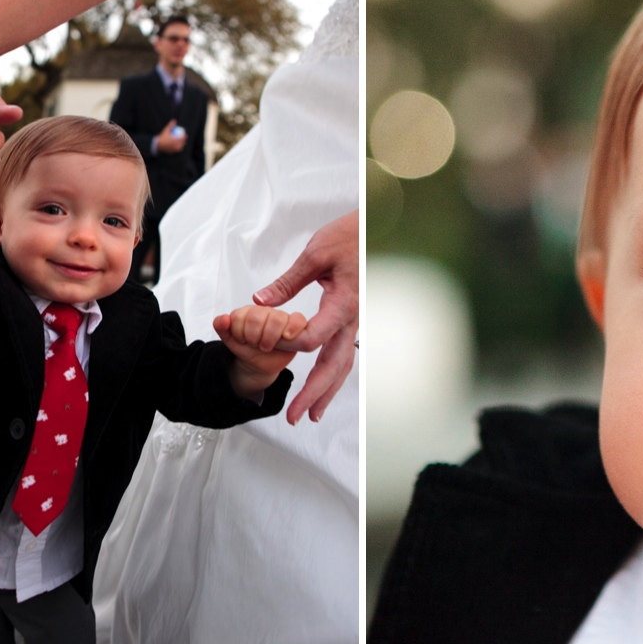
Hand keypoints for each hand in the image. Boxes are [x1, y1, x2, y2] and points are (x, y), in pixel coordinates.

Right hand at [155, 120, 186, 153]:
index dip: (185, 136)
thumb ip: (171, 125)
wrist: (157, 145)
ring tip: (181, 144)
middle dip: (184, 141)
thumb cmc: (162, 137)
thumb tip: (174, 120)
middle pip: (182, 144)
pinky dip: (177, 149)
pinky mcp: (171, 152)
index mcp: (176, 141)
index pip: (183, 138)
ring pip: (180, 148)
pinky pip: (175, 150)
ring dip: (181, 146)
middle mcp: (176, 146)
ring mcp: (174, 150)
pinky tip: (176, 147)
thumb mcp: (166, 130)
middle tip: (184, 139)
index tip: (185, 134)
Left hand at [215, 305, 307, 401]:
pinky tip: (285, 337)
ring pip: (277, 319)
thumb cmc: (247, 349)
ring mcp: (283, 318)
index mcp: (250, 310)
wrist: (258, 365)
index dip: (239, 332)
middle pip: (258, 316)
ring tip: (265, 346)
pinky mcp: (298, 327)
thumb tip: (223, 319)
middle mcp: (267, 311)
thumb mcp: (230, 339)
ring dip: (268, 338)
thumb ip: (222, 327)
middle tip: (254, 344)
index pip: (241, 315)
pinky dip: (292, 328)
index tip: (242, 340)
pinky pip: (299, 319)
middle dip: (252, 336)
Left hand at [253, 210, 358, 424]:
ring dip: (326, 392)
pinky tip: (323, 386)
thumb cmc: (352, 235)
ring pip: (343, 365)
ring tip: (312, 415)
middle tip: (296, 416)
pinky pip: (345, 353)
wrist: (382, 227)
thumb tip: (260, 302)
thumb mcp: (315, 254)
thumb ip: (288, 282)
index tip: (267, 345)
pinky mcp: (355, 320)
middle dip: (314, 394)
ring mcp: (357, 322)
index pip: (314, 338)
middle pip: (334, 366)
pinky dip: (333, 374)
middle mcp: (353, 319)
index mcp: (343, 303)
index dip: (289, 346)